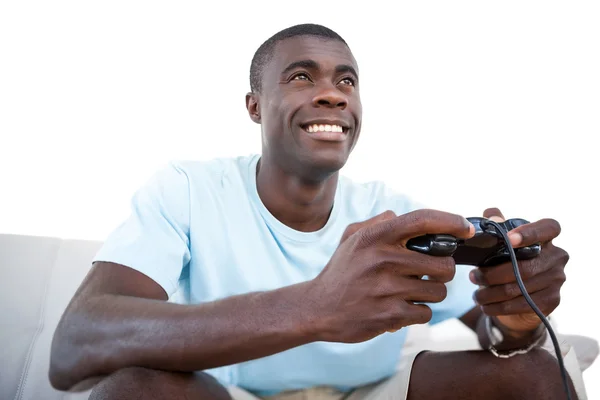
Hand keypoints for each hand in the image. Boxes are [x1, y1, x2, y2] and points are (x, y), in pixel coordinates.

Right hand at [308, 209, 474, 342]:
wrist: (317, 308)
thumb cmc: (340, 272)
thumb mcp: (351, 238)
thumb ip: (376, 223)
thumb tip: (399, 216)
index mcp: (375, 237)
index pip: (422, 220)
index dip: (450, 221)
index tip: (465, 229)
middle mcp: (382, 259)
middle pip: (443, 264)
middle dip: (441, 271)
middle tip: (427, 274)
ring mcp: (387, 288)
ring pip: (438, 291)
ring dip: (429, 294)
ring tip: (409, 292)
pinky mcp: (390, 315)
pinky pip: (425, 313)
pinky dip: (417, 312)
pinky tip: (399, 308)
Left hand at [471, 208, 568, 333]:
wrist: (521, 297)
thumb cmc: (508, 262)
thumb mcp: (502, 242)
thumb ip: (497, 225)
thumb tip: (490, 215)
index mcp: (547, 237)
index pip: (549, 227)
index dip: (530, 233)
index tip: (509, 238)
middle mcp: (557, 256)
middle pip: (524, 267)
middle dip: (492, 275)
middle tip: (473, 277)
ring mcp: (558, 279)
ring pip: (520, 288)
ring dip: (491, 293)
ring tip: (476, 295)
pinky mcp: (552, 300)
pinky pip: (522, 304)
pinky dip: (499, 307)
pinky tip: (486, 306)